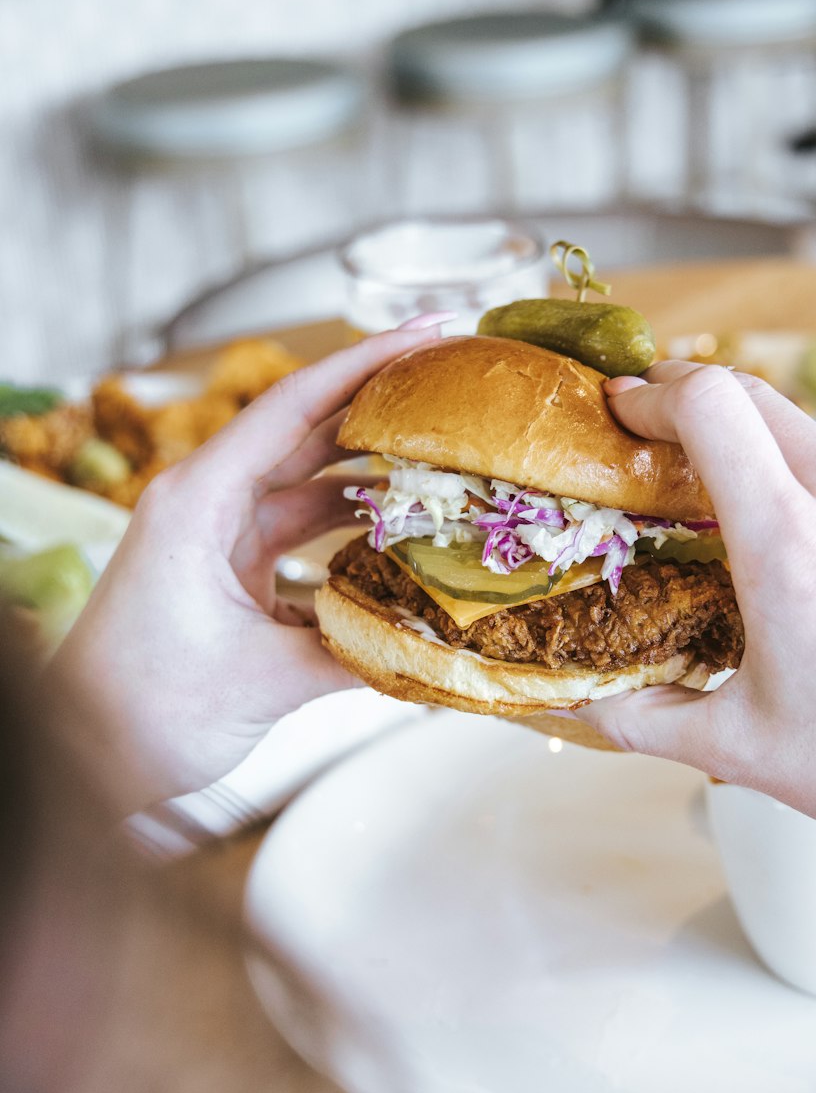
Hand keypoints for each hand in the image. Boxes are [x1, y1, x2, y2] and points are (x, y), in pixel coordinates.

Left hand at [51, 323, 444, 814]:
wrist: (88, 759)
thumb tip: (438, 646)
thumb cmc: (143, 711)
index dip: (364, 364)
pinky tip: (398, 537)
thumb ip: (357, 655)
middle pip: (306, 435)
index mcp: (197, 502)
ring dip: (369, 479)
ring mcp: (218, 539)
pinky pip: (301, 537)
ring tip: (440, 464)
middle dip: (378, 409)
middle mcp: (206, 505)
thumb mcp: (263, 680)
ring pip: (308, 488)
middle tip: (450, 390)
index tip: (426, 333)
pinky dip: (348, 535)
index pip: (293, 409)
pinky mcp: (229, 574)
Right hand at [581, 361, 815, 943]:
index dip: (654, 393)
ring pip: (813, 438)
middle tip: (655, 434)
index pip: (712, 406)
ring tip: (734, 510)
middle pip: (757, 398)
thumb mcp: (736, 747)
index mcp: (790, 545)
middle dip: (693, 402)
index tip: (622, 410)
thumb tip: (574, 704)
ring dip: (761, 453)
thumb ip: (638, 717)